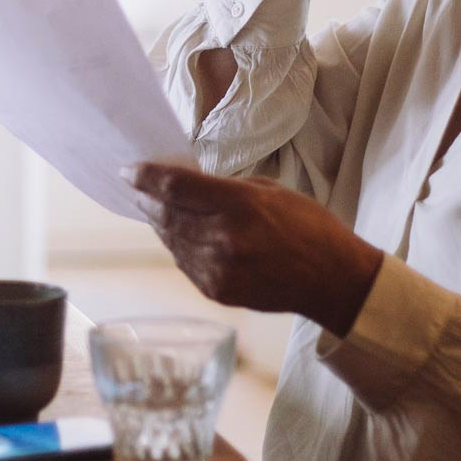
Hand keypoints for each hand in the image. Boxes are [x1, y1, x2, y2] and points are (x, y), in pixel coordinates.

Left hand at [133, 162, 384, 335]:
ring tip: (152, 209)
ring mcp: (218, 269)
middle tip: (135, 187)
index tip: (128, 170)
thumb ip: (227, 189)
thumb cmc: (310, 227)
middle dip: (146, 199)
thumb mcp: (271, 192)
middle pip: (165, 214)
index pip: (175, 186)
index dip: (146, 176)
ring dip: (158, 223)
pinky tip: (177, 235)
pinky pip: (184, 263)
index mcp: (240, 205)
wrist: (332, 280)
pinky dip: (176, 247)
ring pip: (171, 241)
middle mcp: (223, 238)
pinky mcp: (217, 291)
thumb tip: (190, 185)